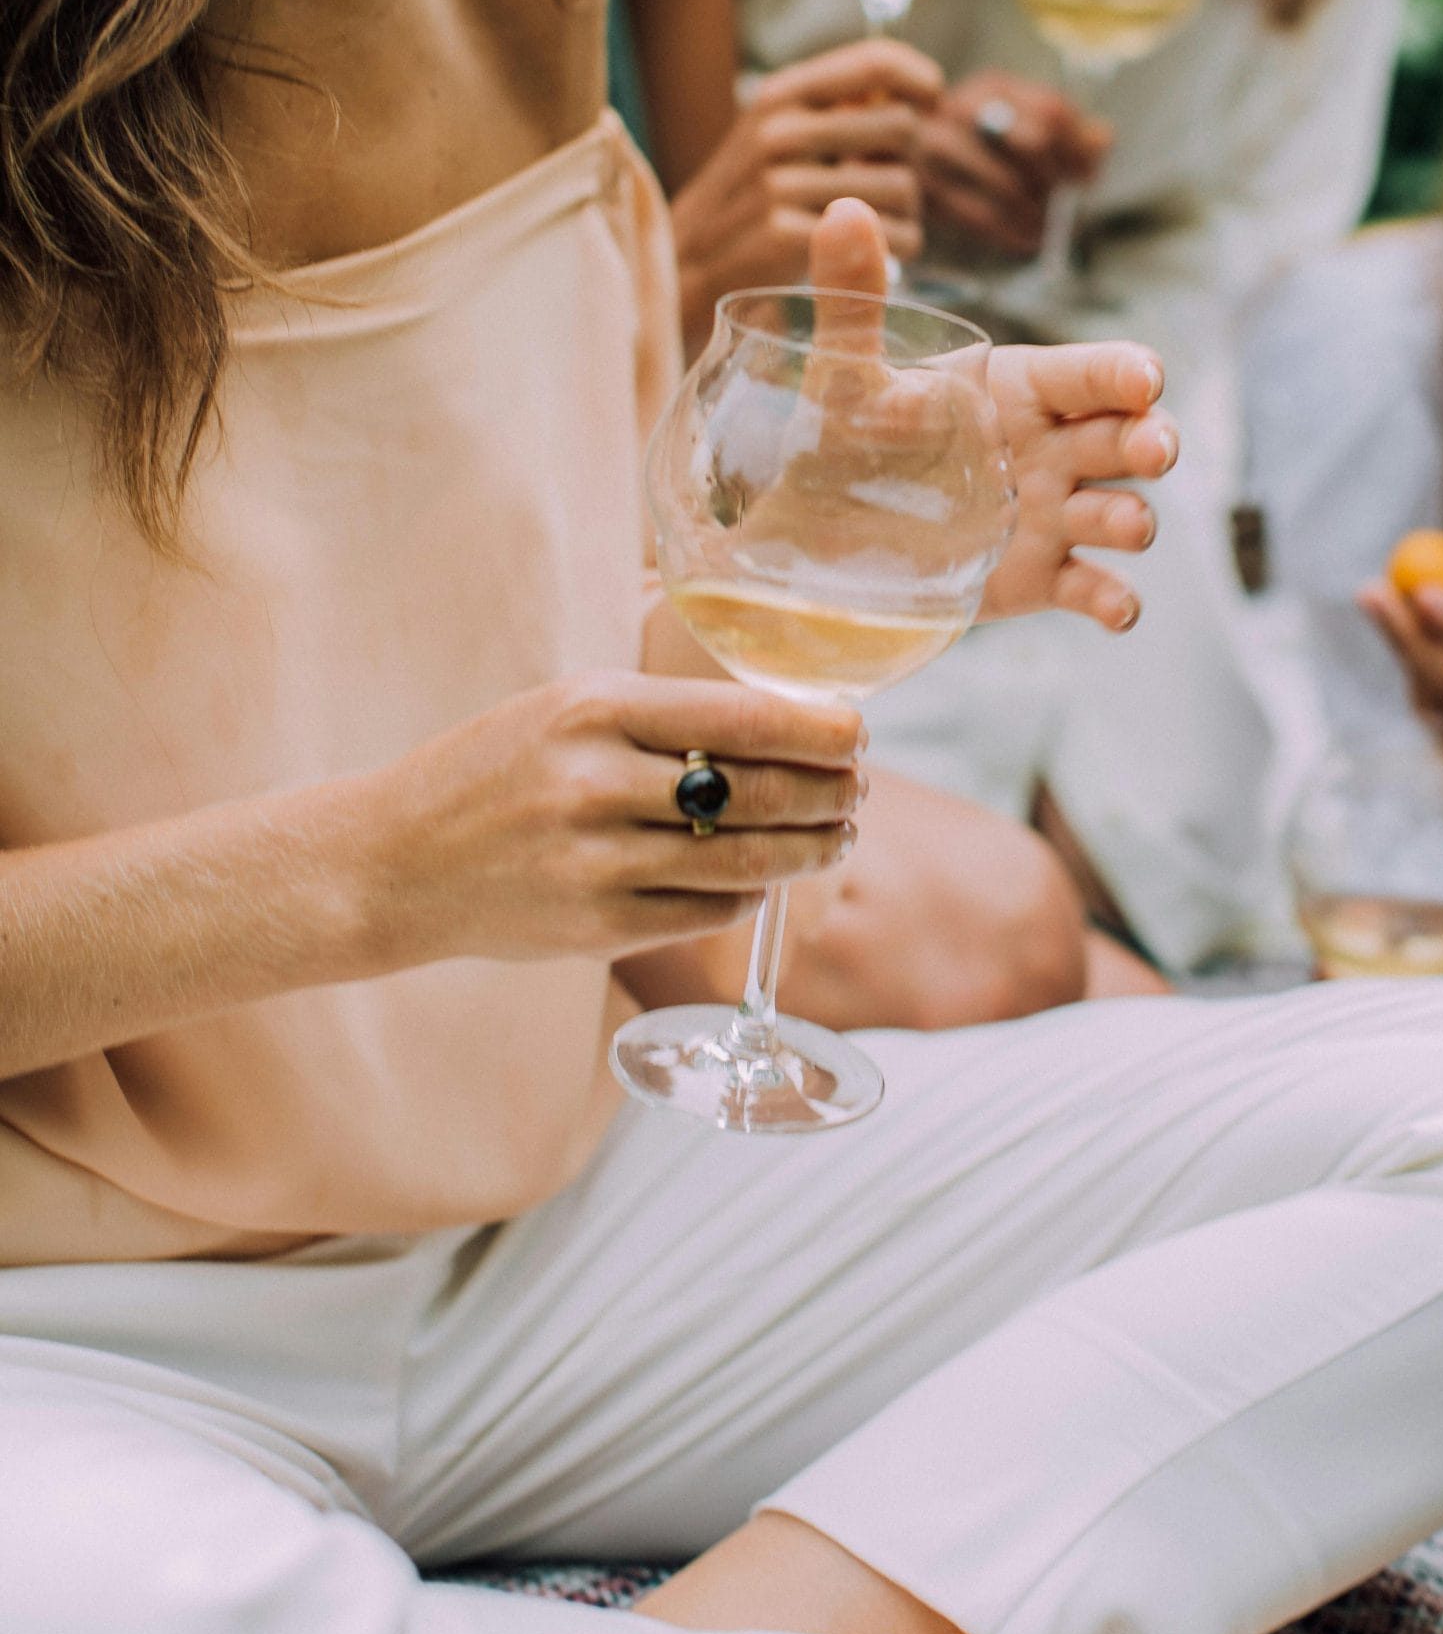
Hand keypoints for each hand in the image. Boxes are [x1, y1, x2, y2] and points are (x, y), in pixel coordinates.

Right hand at [363, 672, 862, 965]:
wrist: (393, 861)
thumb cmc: (494, 772)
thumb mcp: (564, 707)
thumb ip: (662, 712)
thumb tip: (786, 724)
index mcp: (595, 707)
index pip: (743, 717)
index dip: (820, 731)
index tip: (858, 733)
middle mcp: (598, 781)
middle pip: (761, 793)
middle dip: (832, 793)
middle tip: (859, 789)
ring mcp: (598, 861)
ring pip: (748, 860)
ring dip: (811, 850)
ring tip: (838, 837)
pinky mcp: (597, 927)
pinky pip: (710, 912)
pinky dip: (751, 895)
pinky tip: (766, 879)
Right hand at [672, 41, 942, 353]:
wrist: (685, 268)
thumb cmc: (748, 202)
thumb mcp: (776, 137)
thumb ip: (838, 111)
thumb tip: (920, 97)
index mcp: (780, 95)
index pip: (874, 62)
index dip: (920, 79)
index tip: (932, 102)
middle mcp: (778, 131)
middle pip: (902, 126)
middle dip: (905, 162)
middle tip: (881, 190)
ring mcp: (778, 184)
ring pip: (903, 187)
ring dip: (905, 215)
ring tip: (873, 230)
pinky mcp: (784, 237)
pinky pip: (890, 239)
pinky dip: (894, 253)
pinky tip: (869, 259)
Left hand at [808, 200, 1175, 633]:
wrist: (824, 536)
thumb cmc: (851, 438)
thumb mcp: (847, 376)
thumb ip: (854, 298)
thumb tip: (843, 206)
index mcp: (1022, 389)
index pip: (1089, 372)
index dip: (1125, 372)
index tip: (1145, 378)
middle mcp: (1053, 448)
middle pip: (1127, 438)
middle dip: (1152, 440)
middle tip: (1155, 449)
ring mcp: (1055, 514)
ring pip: (1120, 511)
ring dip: (1132, 517)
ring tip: (1126, 527)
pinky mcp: (1041, 576)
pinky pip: (1093, 588)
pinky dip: (1114, 599)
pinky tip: (1120, 611)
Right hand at [919, 69, 1109, 261]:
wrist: (900, 160)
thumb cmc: (974, 146)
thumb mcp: (1017, 123)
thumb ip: (1066, 128)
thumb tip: (1103, 140)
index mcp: (992, 87)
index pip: (1053, 111)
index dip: (1080, 149)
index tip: (1089, 176)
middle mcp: (961, 109)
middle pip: (1035, 143)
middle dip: (1059, 179)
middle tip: (1065, 201)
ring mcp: (937, 149)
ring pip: (1010, 186)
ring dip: (1039, 214)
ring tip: (1047, 224)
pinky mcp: (927, 191)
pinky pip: (984, 218)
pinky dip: (1015, 234)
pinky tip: (1028, 238)